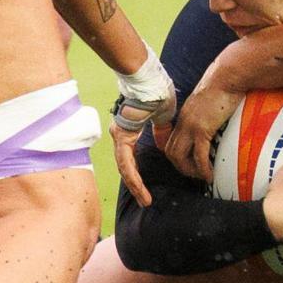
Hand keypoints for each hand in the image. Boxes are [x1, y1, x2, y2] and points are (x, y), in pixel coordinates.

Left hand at [109, 48, 175, 208]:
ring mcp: (119, 136)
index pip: (132, 157)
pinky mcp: (122, 138)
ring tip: (145, 201)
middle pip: (127, 166)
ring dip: (135, 186)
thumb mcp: (163, 117)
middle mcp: (121, 134)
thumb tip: (163, 145)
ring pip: (125, 168)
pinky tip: (140, 190)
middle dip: (136, 185)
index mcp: (129, 129)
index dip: (139, 173)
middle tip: (145, 201)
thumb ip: (162, 132)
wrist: (150, 82)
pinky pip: (126, 164)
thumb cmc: (156, 92)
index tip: (147, 187)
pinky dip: (133, 178)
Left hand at [164, 77, 237, 179]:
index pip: (173, 140)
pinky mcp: (202, 129)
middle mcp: (184, 121)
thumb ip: (207, 111)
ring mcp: (191, 126)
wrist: (228, 76)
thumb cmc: (225, 85)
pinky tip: (210, 175)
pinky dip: (203, 169)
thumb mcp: (210, 100)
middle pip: (171, 151)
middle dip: (181, 167)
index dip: (178, 155)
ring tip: (202, 176)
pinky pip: (199, 156)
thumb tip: (216, 119)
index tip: (189, 162)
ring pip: (180, 157)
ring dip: (190, 170)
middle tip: (195, 173)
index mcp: (185, 114)